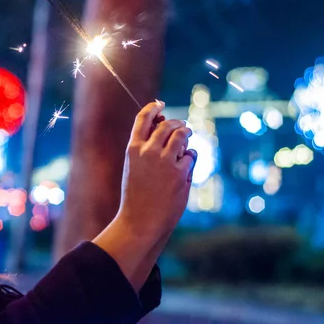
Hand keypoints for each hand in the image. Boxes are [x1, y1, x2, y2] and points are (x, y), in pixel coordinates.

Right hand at [117, 102, 194, 236]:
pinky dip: (190, 158)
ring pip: (181, 136)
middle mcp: (148, 151)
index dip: (153, 108)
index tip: (160, 103)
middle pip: (167, 125)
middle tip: (182, 126)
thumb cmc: (136, 194)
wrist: (140, 221)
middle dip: (177, 123)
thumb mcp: (134, 166)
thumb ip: (146, 147)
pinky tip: (186, 165)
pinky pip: (191, 156)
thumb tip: (164, 127)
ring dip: (186, 134)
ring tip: (187, 136)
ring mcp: (165, 161)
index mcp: (132, 148)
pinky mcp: (180, 173)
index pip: (143, 118)